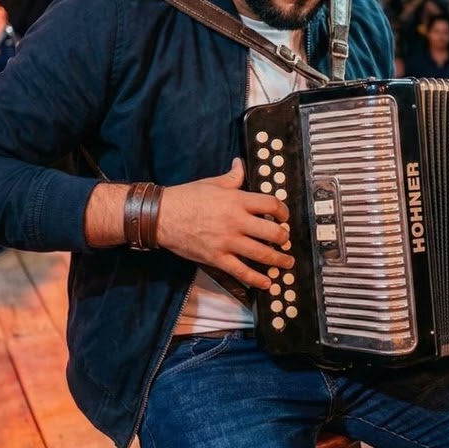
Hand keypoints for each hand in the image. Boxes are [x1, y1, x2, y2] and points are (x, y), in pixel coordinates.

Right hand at [155, 158, 293, 288]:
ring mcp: (227, 242)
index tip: (284, 217)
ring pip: (261, 254)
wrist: (162, 216)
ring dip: (278, 260)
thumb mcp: (212, 183)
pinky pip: (241, 271)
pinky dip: (256, 279)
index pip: (271, 204)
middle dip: (284, 238)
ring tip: (287, 263)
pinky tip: (266, 283)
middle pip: (272, 233)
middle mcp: (236, 221)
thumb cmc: (186, 197)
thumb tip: (240, 164)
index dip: (283, 212)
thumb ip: (232, 177)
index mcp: (237, 200)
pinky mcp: (217, 258)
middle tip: (286, 240)